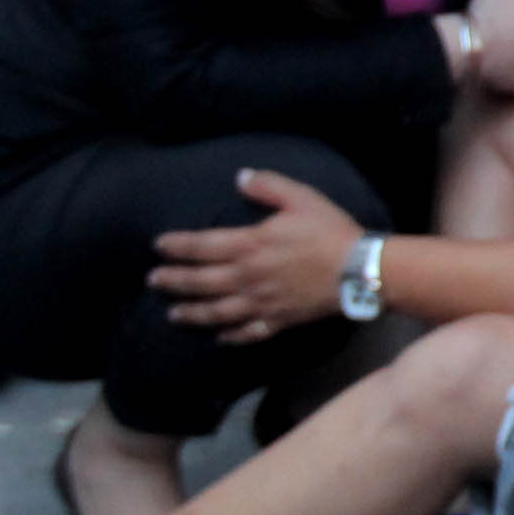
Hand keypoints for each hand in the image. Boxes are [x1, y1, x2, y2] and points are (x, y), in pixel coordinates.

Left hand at [148, 168, 364, 340]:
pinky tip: (219, 337)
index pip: (201, 246)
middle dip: (173, 281)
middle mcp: (248, 277)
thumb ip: (268, 186)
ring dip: (191, 313)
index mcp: (250, 245)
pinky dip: (231, 336)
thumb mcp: (301, 197)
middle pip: (200, 281)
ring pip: (217, 312)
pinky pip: (248, 332)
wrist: (360, 270)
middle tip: (153, 281)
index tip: (158, 246)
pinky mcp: (279, 320)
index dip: (177, 246)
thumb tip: (240, 177)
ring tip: (172, 314)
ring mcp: (261, 303)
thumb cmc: (330, 231)